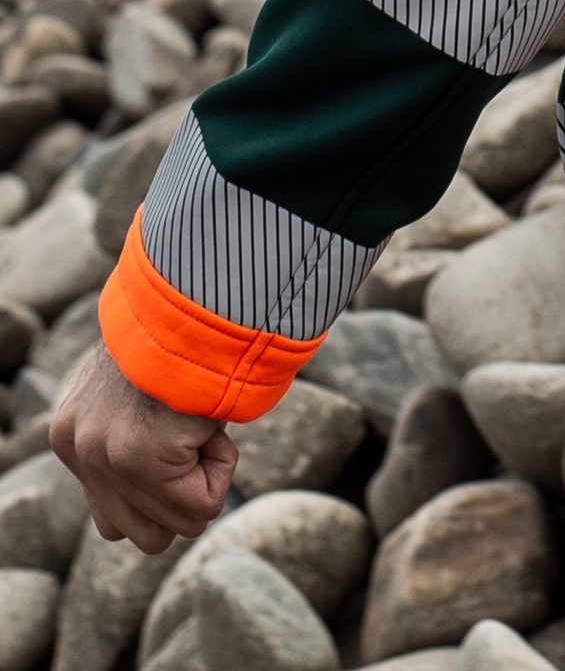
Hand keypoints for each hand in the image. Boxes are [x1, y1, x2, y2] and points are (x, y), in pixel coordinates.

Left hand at [51, 345, 236, 552]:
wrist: (200, 298)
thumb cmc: (187, 342)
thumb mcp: (143, 399)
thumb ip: (134, 447)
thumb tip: (155, 508)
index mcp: (72, 437)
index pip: (116, 522)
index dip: (165, 488)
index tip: (178, 436)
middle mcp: (78, 449)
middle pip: (142, 535)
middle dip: (182, 497)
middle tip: (193, 439)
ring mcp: (103, 455)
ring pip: (173, 528)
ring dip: (203, 483)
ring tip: (200, 428)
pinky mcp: (138, 456)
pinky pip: (202, 503)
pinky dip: (223, 466)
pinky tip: (212, 421)